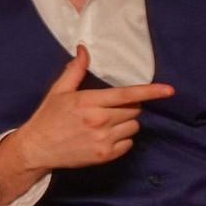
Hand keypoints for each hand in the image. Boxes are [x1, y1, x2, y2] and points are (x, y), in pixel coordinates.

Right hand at [0, 47, 171, 205]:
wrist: (37, 149)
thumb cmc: (48, 117)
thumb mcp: (59, 91)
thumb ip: (76, 71)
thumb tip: (84, 50)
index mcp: (88, 102)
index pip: (126, 95)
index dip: (150, 92)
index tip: (169, 90)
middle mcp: (99, 121)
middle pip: (133, 110)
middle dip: (127, 107)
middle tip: (107, 109)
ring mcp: (104, 140)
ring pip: (133, 126)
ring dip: (125, 123)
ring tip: (104, 124)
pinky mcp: (106, 155)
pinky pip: (129, 143)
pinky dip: (122, 139)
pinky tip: (104, 137)